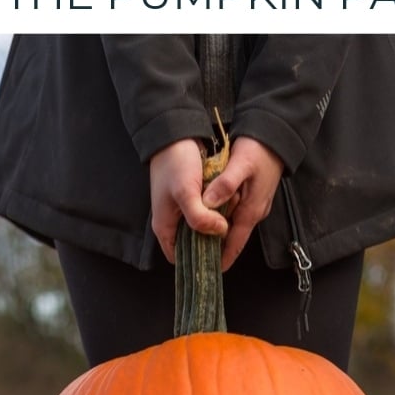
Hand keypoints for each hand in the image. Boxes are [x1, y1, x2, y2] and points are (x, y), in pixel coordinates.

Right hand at [149, 139, 228, 263]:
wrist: (176, 132)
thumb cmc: (175, 164)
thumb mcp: (186, 193)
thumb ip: (200, 218)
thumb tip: (220, 231)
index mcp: (165, 227)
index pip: (179, 259)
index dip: (196, 262)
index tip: (216, 257)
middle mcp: (173, 222)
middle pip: (195, 245)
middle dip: (212, 240)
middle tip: (227, 230)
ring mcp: (183, 210)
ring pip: (204, 228)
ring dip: (218, 224)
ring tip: (230, 213)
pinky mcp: (193, 198)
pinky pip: (208, 212)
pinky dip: (219, 210)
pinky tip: (229, 202)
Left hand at [202, 137, 284, 270]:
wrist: (276, 134)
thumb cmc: (259, 149)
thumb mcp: (240, 164)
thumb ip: (225, 185)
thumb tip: (208, 203)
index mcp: (251, 211)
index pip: (235, 244)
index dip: (222, 259)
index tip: (209, 272)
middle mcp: (254, 212)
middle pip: (232, 238)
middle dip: (216, 249)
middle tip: (195, 256)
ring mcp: (254, 204)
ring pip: (232, 226)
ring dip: (217, 234)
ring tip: (196, 239)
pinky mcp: (252, 195)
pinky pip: (234, 213)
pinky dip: (221, 219)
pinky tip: (207, 216)